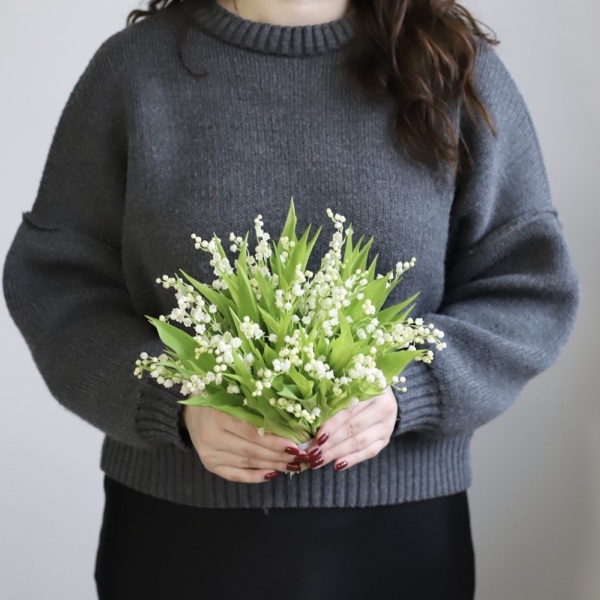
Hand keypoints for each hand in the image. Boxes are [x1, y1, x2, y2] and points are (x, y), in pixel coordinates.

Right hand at [182, 406, 300, 482]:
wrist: (191, 411)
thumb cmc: (219, 398)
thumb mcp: (235, 397)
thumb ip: (256, 408)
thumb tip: (289, 422)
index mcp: (218, 415)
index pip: (253, 433)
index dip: (275, 441)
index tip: (296, 444)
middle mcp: (211, 437)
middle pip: (251, 451)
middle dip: (278, 456)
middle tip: (299, 458)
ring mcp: (209, 453)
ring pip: (246, 463)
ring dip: (272, 465)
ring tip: (291, 465)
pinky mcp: (209, 465)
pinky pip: (235, 475)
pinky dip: (254, 476)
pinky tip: (271, 474)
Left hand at [303, 387, 397, 471]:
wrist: (383, 394)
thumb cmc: (359, 389)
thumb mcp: (349, 388)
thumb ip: (334, 401)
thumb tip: (310, 423)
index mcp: (373, 391)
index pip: (348, 411)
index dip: (331, 425)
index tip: (315, 438)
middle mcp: (384, 408)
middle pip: (353, 429)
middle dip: (330, 443)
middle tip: (312, 453)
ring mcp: (386, 426)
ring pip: (360, 443)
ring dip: (337, 453)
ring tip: (319, 460)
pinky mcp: (385, 439)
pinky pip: (369, 452)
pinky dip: (352, 459)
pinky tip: (337, 465)